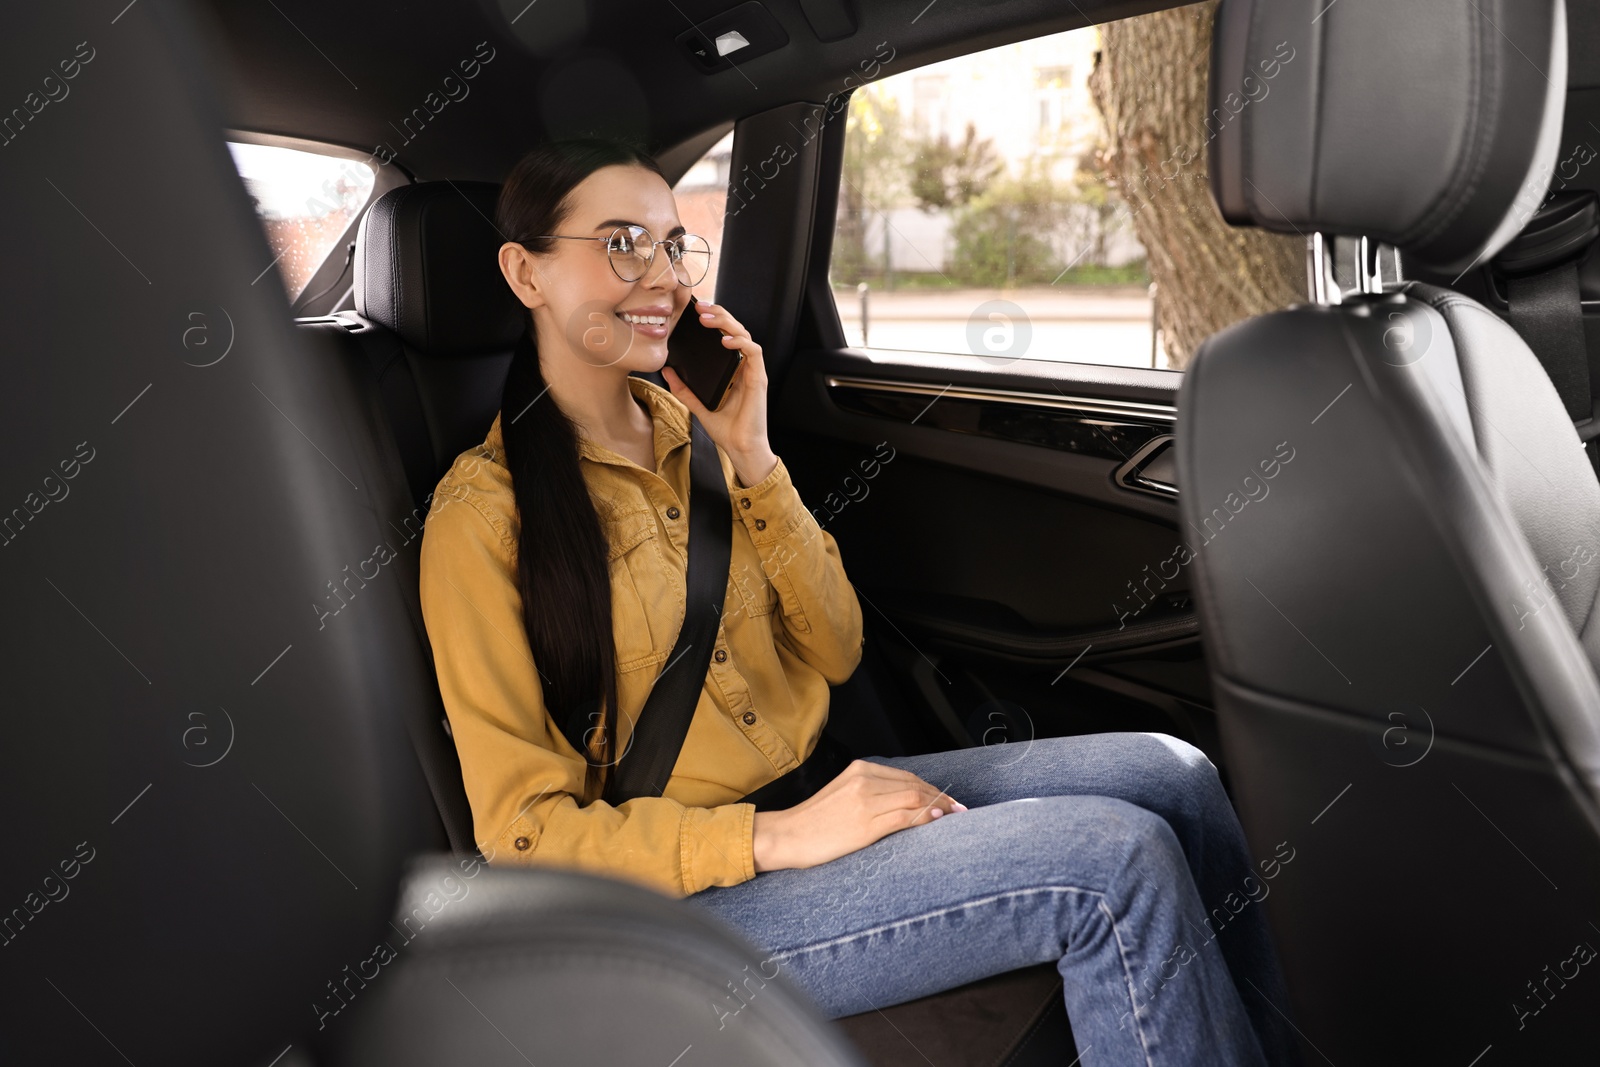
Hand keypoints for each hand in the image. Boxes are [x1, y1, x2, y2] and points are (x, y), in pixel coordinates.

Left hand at [661, 300, 775, 485]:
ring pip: (745, 334)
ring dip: (727, 323)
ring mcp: (752, 371)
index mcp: (731, 369)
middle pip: (735, 329)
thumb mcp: (698, 405)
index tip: (694, 312)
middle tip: (700, 308)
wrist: (741, 448)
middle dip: (719, 314)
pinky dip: (740, 342)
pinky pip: (754, 352)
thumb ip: (684, 388)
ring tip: (708, 319)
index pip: (724, 335)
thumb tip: (667, 370)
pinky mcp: (758, 378)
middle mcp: (742, 366)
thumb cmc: (726, 429)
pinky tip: (725, 340)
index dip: (713, 320)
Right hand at [750, 760, 967, 872]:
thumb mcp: (844, 795)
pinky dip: (924, 817)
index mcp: (860, 769)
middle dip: (941, 797)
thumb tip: (906, 802)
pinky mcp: (866, 824)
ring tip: (954, 817)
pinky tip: (936, 820)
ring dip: (939, 807)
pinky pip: (904, 816)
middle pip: (915, 785)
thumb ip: (872, 792)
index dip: (933, 788)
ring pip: (914, 798)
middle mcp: (865, 780)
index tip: (948, 801)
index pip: (908, 777)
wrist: (787, 836)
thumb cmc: (814, 821)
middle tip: (960, 810)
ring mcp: (866, 801)